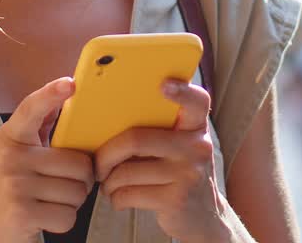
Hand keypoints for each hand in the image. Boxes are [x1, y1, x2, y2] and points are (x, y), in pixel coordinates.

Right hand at [0, 78, 95, 241]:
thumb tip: (64, 95)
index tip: (70, 83)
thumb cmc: (9, 190)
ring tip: (49, 202)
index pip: (31, 109)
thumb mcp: (17, 155)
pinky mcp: (22, 213)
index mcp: (11, 138)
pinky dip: (63, 221)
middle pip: (78, 164)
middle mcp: (12, 158)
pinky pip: (68, 215)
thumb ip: (39, 128)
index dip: (51, 94)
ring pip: (77, 192)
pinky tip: (45, 218)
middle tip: (61, 186)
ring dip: (72, 203)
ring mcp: (16, 185)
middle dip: (80, 181)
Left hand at [94, 79, 227, 242]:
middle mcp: (197, 147)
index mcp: (195, 127)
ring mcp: (188, 174)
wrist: (204, 216)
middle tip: (97, 163)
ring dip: (108, 180)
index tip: (164, 83)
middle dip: (106, 154)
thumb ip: (158, 128)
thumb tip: (107, 114)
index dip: (182, 90)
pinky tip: (118, 197)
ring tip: (107, 182)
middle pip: (136, 139)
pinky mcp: (176, 200)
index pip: (197, 101)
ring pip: (127, 171)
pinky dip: (115, 197)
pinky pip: (129, 193)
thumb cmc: (178, 172)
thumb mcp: (178, 146)